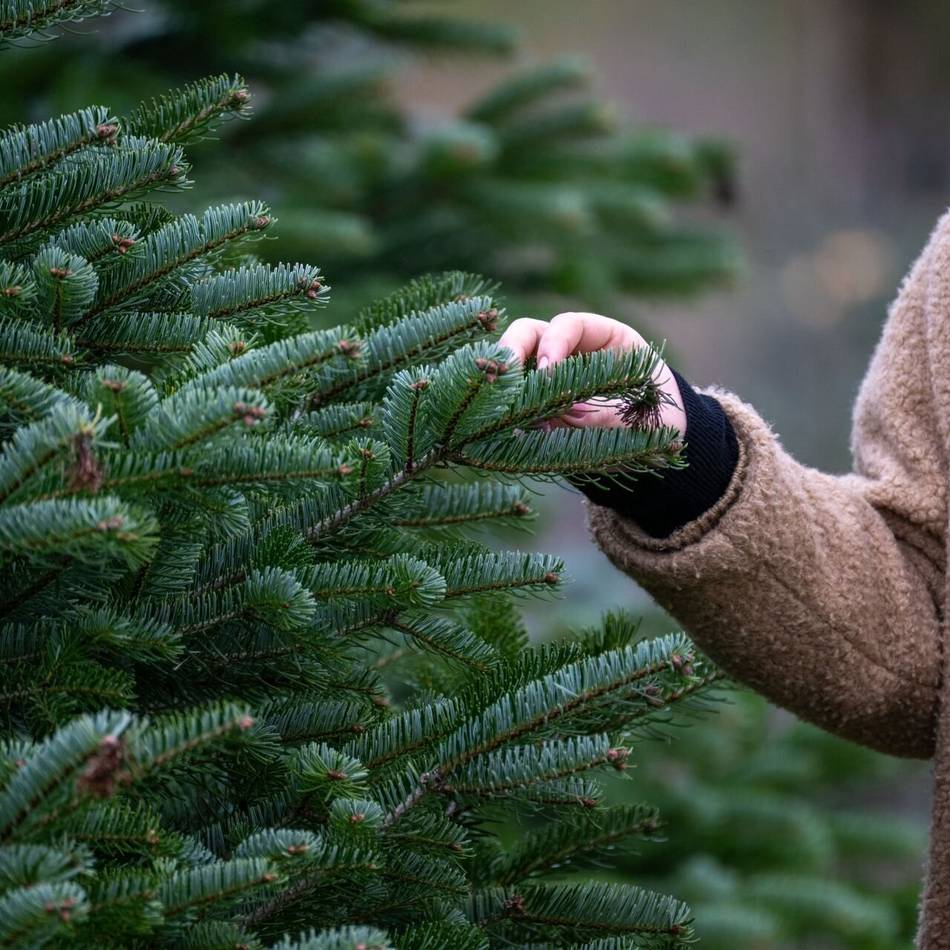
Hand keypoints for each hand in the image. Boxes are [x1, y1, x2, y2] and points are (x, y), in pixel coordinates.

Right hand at [498, 312, 686, 434]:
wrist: (658, 443)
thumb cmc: (654, 419)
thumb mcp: (638, 417)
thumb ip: (603, 415)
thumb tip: (561, 412)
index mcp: (606, 339)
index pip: (570, 324)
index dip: (553, 343)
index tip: (547, 371)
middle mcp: (572, 350)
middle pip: (529, 333)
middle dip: (513, 352)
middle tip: (505, 382)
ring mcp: (550, 374)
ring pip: (513, 364)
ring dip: (504, 384)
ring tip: (502, 410)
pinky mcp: (538, 403)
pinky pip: (514, 399)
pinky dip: (506, 410)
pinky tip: (508, 430)